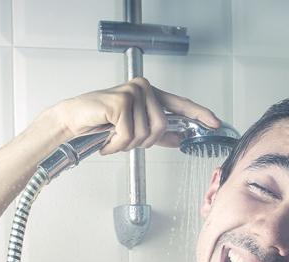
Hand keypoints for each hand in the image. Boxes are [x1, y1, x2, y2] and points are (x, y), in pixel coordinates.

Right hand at [49, 78, 221, 154]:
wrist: (72, 120)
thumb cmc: (100, 122)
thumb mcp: (134, 130)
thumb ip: (158, 134)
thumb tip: (180, 139)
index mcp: (150, 94)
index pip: (180, 104)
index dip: (199, 114)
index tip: (216, 123)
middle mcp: (143, 89)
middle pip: (162, 126)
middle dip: (144, 142)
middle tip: (124, 141)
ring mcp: (132, 93)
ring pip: (146, 133)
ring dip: (128, 144)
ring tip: (112, 138)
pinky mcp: (120, 102)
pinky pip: (129, 136)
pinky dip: (116, 145)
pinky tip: (106, 140)